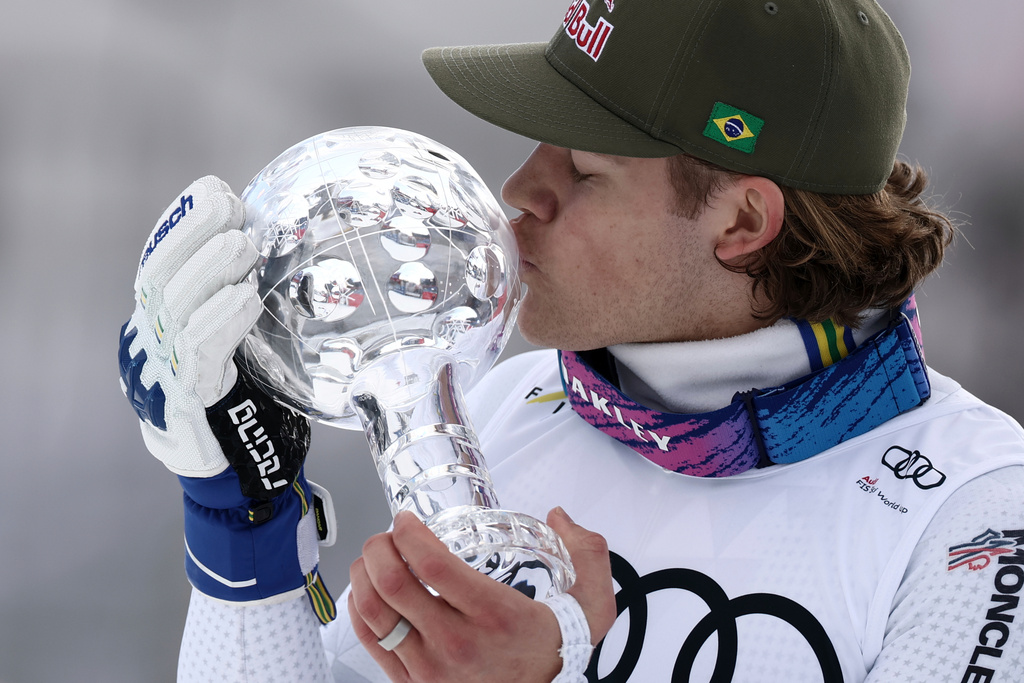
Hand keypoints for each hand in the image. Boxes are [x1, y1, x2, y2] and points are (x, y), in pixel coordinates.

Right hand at [117, 177, 335, 618]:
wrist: (245, 485)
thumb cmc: (252, 411)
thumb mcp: (249, 348)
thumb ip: (249, 307)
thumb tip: (285, 251)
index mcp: (161, 331)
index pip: (160, 267)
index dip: (182, 227)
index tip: (213, 191)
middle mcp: (150, 350)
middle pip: (158, 280)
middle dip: (192, 235)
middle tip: (228, 204)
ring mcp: (161, 378)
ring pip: (174, 311)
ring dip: (210, 271)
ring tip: (244, 243)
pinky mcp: (186, 405)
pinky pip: (200, 354)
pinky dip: (221, 320)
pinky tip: (245, 297)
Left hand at [348, 507, 615, 682]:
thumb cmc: (549, 650)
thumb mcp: (590, 603)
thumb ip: (589, 554)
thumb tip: (561, 516)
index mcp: (493, 615)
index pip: (433, 565)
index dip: (409, 533)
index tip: (406, 519)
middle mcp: (456, 643)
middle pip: (393, 584)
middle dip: (378, 547)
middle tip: (385, 535)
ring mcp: (429, 668)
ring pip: (374, 613)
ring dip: (363, 575)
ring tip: (373, 558)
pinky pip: (370, 642)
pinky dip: (359, 609)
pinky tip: (368, 592)